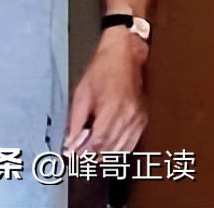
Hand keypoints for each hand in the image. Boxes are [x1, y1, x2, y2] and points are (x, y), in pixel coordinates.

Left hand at [65, 30, 149, 153]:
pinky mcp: (143, 120)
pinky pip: (132, 142)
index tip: (72, 154)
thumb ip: (76, 118)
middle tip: (79, 158)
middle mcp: (128, 114)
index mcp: (112, 106)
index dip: (84, 150)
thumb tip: (70, 139)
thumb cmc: (102, 69)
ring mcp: (139, 118)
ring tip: (90, 157)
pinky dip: (119, 150)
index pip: (98, 139)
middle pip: (110, 146)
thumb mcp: (82, 91)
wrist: (125, 56)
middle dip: (93, 155)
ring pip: (122, 148)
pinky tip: (108, 151)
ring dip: (105, 155)